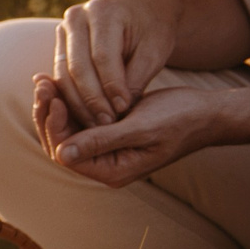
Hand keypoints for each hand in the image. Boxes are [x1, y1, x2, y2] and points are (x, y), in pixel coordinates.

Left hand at [45, 82, 249, 186]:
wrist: (208, 112)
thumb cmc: (180, 119)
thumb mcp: (140, 128)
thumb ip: (101, 142)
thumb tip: (61, 155)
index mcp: (111, 171)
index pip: (65, 152)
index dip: (53, 124)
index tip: (52, 95)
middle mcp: (104, 164)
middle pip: (60, 141)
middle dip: (48, 111)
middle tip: (41, 80)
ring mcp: (105, 149)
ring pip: (67, 128)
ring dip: (54, 103)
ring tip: (44, 77)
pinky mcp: (109, 132)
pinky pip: (80, 119)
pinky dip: (68, 100)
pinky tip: (57, 79)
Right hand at [52, 0, 180, 127]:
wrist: (144, 8)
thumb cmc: (154, 29)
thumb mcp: (155, 51)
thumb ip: (136, 78)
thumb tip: (118, 110)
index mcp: (104, 11)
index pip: (102, 56)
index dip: (111, 86)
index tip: (122, 110)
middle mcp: (77, 16)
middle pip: (77, 67)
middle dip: (92, 100)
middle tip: (106, 124)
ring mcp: (64, 28)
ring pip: (64, 74)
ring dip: (78, 103)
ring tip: (97, 124)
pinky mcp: (60, 42)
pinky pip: (62, 74)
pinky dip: (72, 96)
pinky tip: (87, 114)